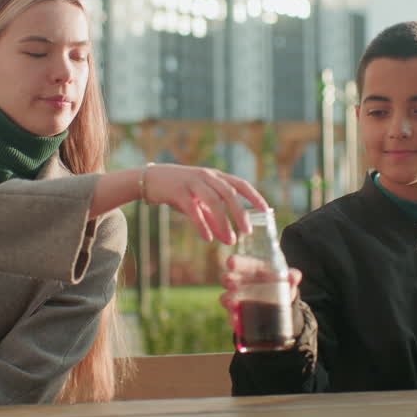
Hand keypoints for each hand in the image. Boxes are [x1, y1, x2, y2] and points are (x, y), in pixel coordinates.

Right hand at [142, 164, 268, 245]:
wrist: (149, 179)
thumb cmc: (178, 191)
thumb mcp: (198, 202)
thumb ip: (213, 217)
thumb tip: (229, 238)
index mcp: (214, 176)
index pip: (240, 184)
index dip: (254, 196)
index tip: (267, 210)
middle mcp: (206, 176)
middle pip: (229, 193)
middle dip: (240, 212)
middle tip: (248, 231)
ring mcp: (192, 182)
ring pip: (213, 201)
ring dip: (224, 222)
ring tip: (230, 240)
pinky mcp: (178, 191)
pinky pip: (193, 209)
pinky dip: (202, 225)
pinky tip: (207, 238)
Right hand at [218, 254, 301, 322]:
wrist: (280, 308)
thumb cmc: (281, 287)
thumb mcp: (288, 282)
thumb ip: (292, 277)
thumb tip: (294, 276)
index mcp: (252, 270)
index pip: (241, 262)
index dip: (236, 261)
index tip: (231, 262)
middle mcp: (240, 283)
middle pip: (229, 279)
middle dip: (228, 280)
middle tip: (232, 283)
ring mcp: (236, 299)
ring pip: (227, 298)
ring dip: (228, 300)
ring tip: (232, 302)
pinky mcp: (237, 314)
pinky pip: (232, 316)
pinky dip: (233, 319)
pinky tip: (236, 320)